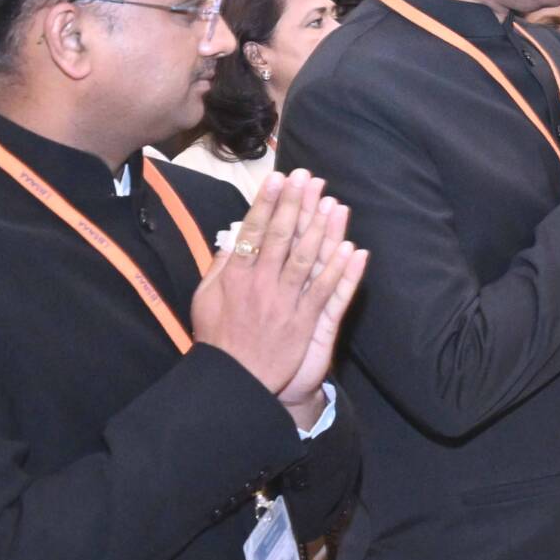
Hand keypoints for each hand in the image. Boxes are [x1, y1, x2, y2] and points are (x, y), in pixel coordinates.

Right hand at [192, 171, 370, 419]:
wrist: (236, 381)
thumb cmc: (220, 339)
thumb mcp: (206, 299)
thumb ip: (220, 267)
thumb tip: (233, 238)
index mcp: (236, 277)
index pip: (253, 232)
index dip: (267, 204)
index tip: (278, 178)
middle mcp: (262, 286)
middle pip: (282, 238)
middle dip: (296, 206)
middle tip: (308, 178)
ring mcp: (286, 304)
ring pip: (307, 260)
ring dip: (322, 230)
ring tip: (333, 203)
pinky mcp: (306, 323)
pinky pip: (328, 293)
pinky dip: (341, 271)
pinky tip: (353, 250)